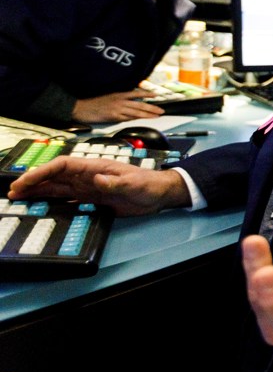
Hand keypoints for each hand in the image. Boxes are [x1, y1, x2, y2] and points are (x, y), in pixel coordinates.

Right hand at [7, 156, 189, 215]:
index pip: (63, 165)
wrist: (159, 194)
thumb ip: (116, 183)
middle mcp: (87, 176)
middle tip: (13, 191)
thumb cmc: (148, 184)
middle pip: (54, 176)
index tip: (27, 180)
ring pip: (56, 187)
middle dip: (33, 182)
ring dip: (37, 191)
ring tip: (18, 197)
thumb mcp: (134, 184)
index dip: (43, 171)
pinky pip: (66, 199)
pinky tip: (39, 205)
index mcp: (94, 167)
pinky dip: (51, 201)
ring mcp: (87, 187)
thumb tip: (98, 180)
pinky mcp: (91, 198)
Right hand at [71, 90, 162, 123]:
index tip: (157, 95)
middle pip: (140, 104)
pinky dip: (136, 118)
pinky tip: (143, 119)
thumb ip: (120, 99)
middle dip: (152, 108)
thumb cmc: (94, 103)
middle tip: (162, 110)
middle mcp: (120, 100)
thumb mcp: (109, 97)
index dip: (147, 94)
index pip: (136, 93)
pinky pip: (128, 118)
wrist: (81, 108)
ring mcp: (117, 109)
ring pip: (136, 112)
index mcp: (118, 94)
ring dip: (148, 114)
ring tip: (157, 115)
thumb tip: (131, 103)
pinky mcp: (114, 117)